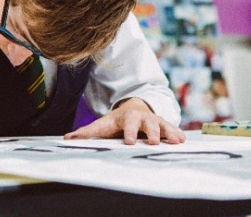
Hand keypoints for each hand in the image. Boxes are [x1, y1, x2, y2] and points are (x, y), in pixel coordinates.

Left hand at [64, 98, 185, 144]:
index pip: (128, 124)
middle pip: (148, 124)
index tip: (129, 142)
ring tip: (176, 141)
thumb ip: (87, 132)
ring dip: (169, 132)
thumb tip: (67, 138)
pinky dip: (177, 133)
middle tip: (153, 143)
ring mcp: (155, 120)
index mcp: (127, 117)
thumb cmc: (117, 120)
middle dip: (151, 133)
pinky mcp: (164, 125)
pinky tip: (183, 140)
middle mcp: (143, 117)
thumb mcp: (102, 123)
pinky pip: (172, 128)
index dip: (129, 132)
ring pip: (163, 125)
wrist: (134, 107)